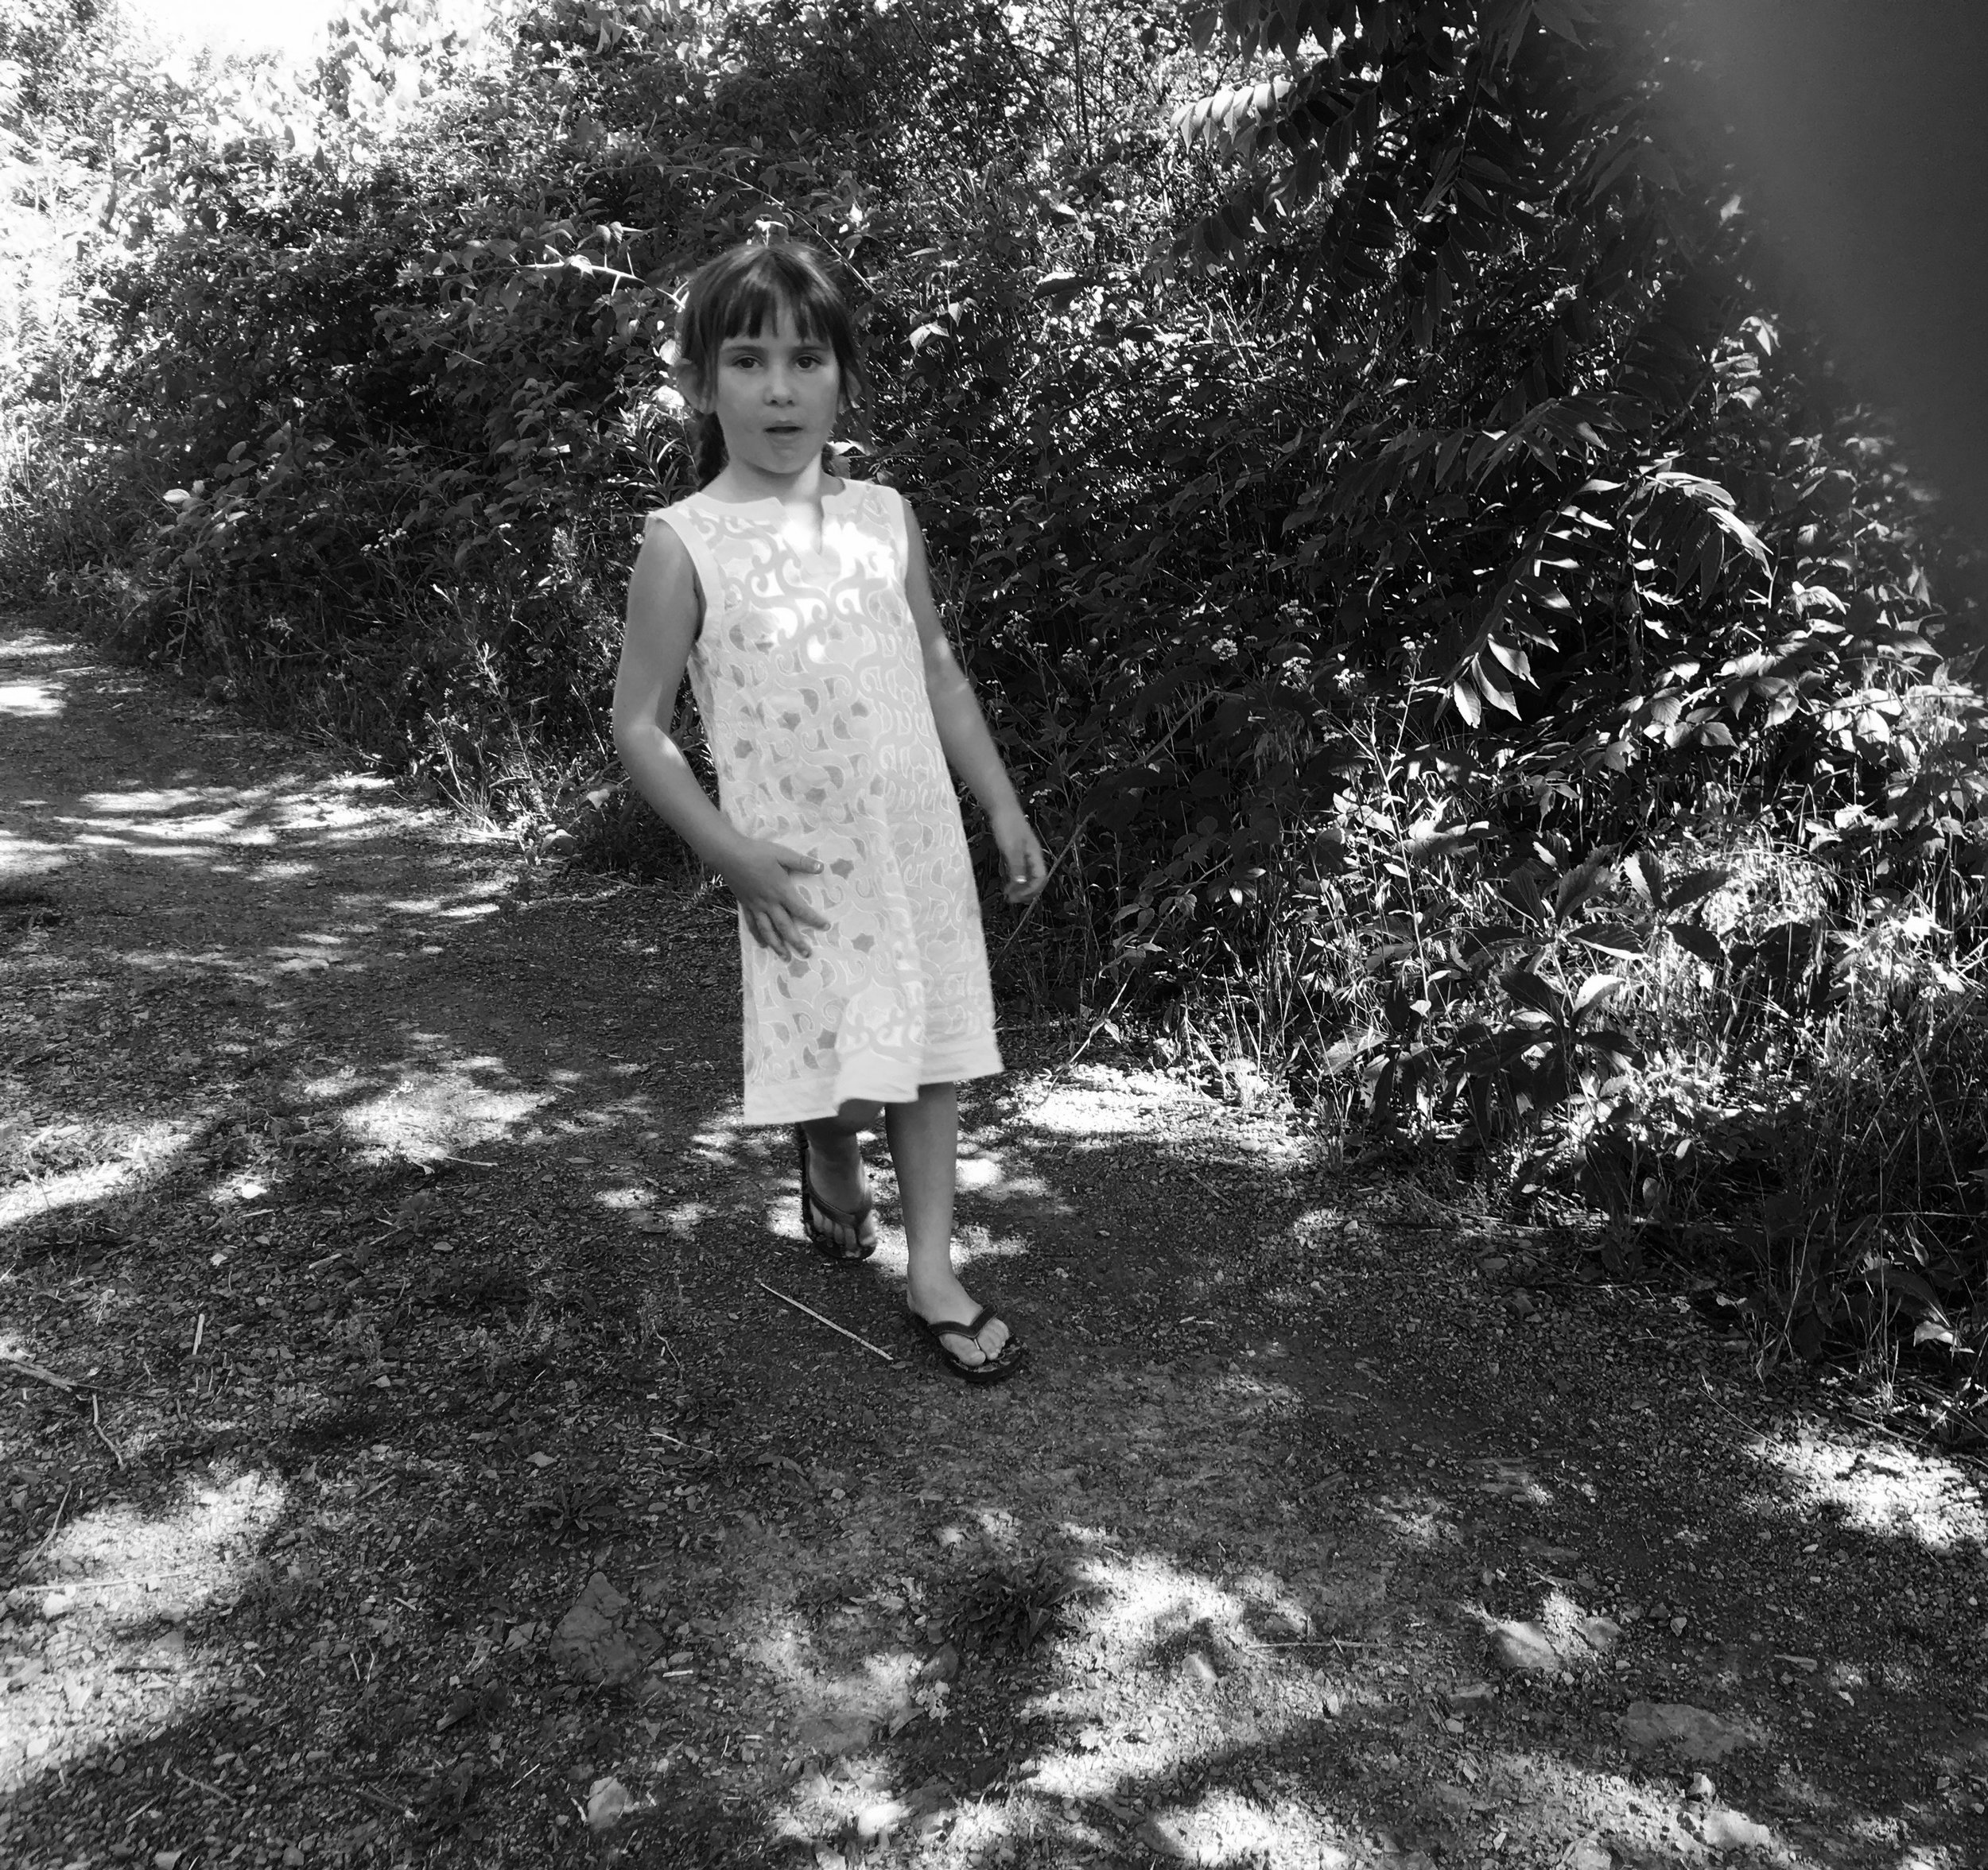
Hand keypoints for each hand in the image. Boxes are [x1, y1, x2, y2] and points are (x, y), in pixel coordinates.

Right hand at [721, 838, 830, 960]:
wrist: (728, 855)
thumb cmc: (757, 853)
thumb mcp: (782, 854)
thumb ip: (801, 862)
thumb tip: (821, 867)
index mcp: (781, 891)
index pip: (801, 910)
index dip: (814, 920)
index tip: (825, 927)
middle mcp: (769, 903)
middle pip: (785, 927)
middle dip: (797, 942)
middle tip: (807, 954)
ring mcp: (756, 906)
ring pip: (768, 931)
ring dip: (777, 946)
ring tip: (786, 958)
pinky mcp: (745, 905)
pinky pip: (752, 925)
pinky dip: (758, 936)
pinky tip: (763, 945)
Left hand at [993, 813, 1048, 903]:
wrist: (1001, 807)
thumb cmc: (1008, 825)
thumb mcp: (1011, 848)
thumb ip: (1017, 867)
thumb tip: (1020, 885)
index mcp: (1035, 854)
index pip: (1040, 878)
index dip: (1031, 890)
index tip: (1017, 897)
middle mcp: (1031, 855)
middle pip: (1034, 879)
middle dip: (1024, 891)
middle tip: (1011, 899)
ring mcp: (1023, 853)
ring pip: (1024, 875)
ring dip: (1017, 886)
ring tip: (1006, 893)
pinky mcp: (1014, 850)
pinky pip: (1016, 868)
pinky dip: (1012, 876)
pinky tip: (1004, 880)